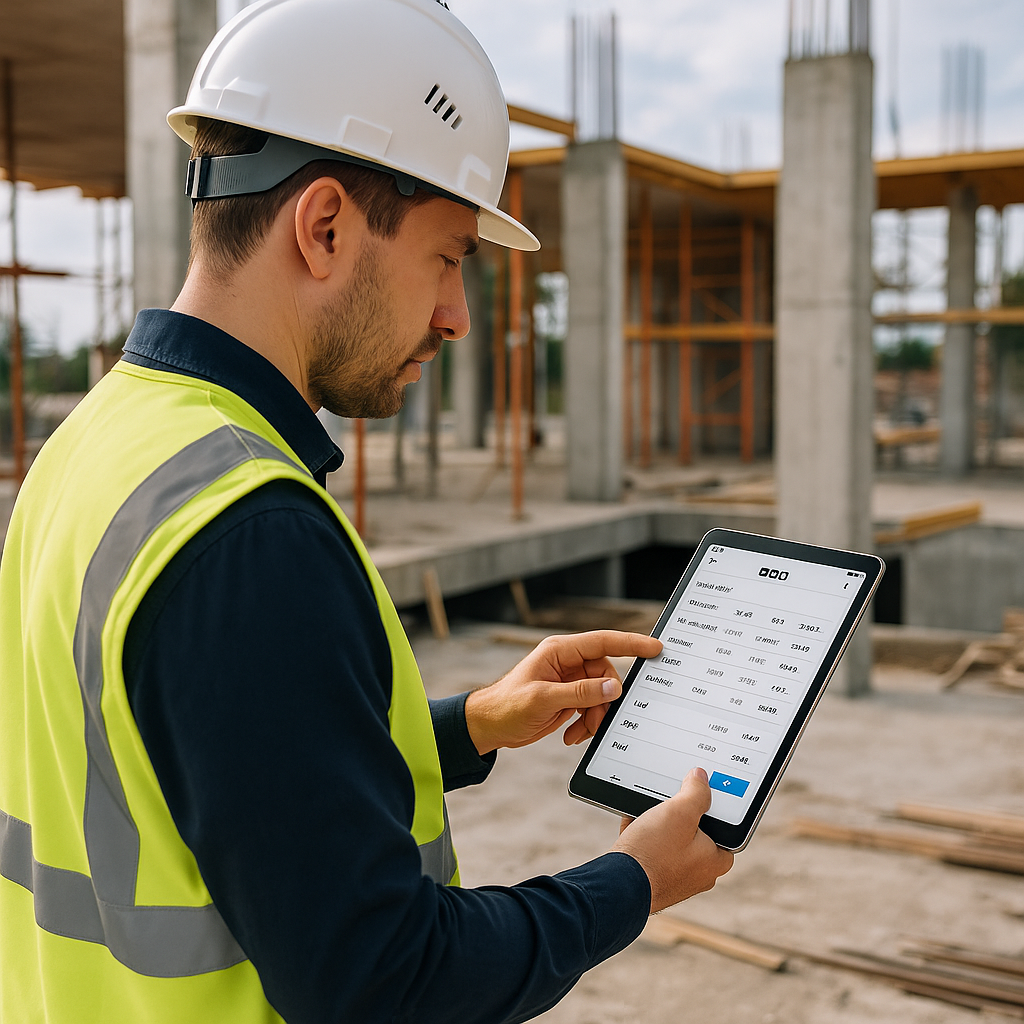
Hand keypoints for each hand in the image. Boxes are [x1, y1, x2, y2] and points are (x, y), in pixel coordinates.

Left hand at [464, 630, 661, 754]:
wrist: (489, 726)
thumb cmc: (506, 706)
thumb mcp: (543, 699)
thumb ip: (580, 693)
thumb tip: (613, 689)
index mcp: (560, 651)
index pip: (603, 642)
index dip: (631, 643)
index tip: (655, 648)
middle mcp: (567, 663)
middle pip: (606, 675)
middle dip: (604, 701)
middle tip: (596, 720)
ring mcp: (569, 681)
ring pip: (601, 695)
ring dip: (595, 716)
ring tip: (580, 732)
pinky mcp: (568, 698)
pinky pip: (591, 708)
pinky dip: (587, 723)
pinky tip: (572, 735)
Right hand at [613, 767, 733, 913]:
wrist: (617, 884)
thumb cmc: (654, 854)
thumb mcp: (680, 813)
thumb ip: (696, 792)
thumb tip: (701, 778)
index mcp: (715, 861)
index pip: (725, 829)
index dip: (713, 808)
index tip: (700, 795)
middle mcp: (698, 874)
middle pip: (695, 832)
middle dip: (680, 814)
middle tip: (670, 802)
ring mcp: (674, 878)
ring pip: (671, 839)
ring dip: (658, 823)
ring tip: (648, 812)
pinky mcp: (653, 878)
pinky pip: (653, 849)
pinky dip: (644, 835)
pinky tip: (634, 823)